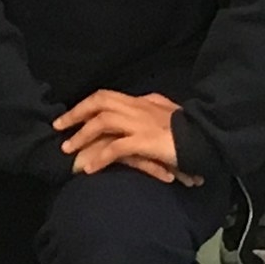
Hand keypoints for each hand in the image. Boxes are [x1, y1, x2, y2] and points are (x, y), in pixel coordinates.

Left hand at [55, 89, 196, 183]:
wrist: (206, 140)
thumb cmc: (189, 129)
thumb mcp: (168, 111)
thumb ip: (153, 105)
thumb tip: (142, 99)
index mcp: (142, 101)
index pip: (106, 96)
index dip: (85, 105)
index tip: (69, 116)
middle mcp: (138, 108)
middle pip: (99, 102)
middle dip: (76, 114)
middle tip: (58, 128)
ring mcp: (141, 123)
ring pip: (103, 122)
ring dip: (83, 136)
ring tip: (68, 150)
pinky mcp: (145, 141)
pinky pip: (116, 148)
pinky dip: (101, 157)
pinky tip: (90, 168)